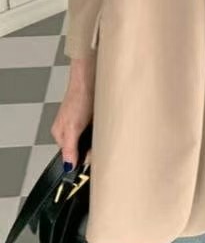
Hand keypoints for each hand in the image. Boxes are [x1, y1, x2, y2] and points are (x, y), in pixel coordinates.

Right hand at [51, 56, 95, 171]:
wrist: (90, 76)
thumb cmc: (79, 97)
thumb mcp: (72, 127)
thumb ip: (70, 148)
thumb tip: (68, 166)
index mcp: (60, 134)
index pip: (71, 156)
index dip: (84, 157)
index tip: (95, 156)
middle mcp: (69, 129)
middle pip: (82, 148)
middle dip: (93, 147)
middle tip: (101, 140)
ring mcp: (80, 122)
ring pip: (91, 139)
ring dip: (99, 137)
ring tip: (104, 130)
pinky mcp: (90, 115)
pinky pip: (97, 128)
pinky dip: (102, 129)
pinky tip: (106, 124)